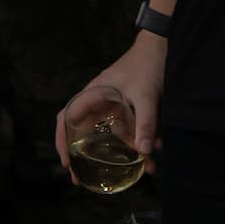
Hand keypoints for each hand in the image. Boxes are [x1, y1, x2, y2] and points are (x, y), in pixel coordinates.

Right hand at [53, 34, 166, 180]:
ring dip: (111, 151)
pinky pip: (123, 127)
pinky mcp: (126, 105)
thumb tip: (145, 153)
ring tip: (115, 173)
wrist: (161, 45)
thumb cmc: (146, 65)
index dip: (62, 140)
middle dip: (80, 154)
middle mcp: (98, 99)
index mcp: (93, 93)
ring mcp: (112, 103)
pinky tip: (147, 153)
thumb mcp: (145, 95)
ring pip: (104, 131)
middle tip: (81, 178)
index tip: (68, 162)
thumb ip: (146, 123)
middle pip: (80, 129)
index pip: (67, 116)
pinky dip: (131, 140)